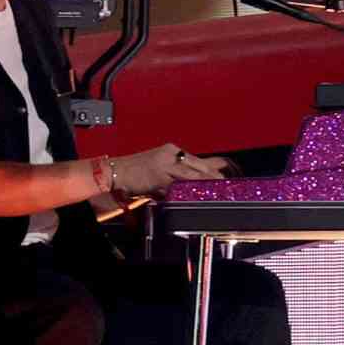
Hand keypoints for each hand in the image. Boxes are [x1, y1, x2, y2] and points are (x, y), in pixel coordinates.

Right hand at [110, 144, 232, 197]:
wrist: (115, 172)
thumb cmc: (136, 172)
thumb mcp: (160, 169)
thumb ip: (178, 174)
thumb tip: (195, 181)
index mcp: (172, 151)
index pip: (198, 159)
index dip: (214, 165)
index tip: (228, 168)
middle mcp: (171, 154)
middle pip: (198, 165)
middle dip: (214, 174)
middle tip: (228, 182)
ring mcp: (165, 164)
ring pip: (190, 173)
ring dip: (205, 181)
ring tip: (218, 187)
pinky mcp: (158, 175)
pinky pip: (176, 183)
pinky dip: (187, 189)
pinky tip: (196, 193)